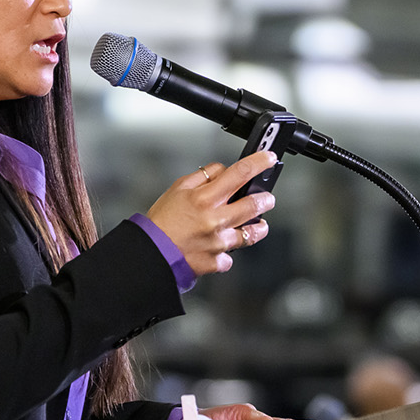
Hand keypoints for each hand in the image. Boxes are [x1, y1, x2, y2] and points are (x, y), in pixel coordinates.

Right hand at [144, 154, 277, 275]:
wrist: (150, 252)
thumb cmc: (161, 222)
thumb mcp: (178, 188)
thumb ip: (203, 177)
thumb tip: (223, 170)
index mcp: (204, 198)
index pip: (239, 173)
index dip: (259, 162)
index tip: (268, 159)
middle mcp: (214, 219)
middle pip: (253, 204)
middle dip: (265, 199)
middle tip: (267, 198)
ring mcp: (218, 242)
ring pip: (251, 233)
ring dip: (258, 227)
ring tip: (257, 224)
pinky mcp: (216, 261)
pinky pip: (231, 256)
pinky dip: (228, 252)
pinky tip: (222, 247)